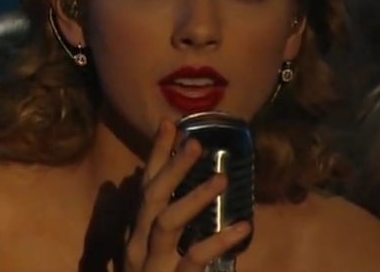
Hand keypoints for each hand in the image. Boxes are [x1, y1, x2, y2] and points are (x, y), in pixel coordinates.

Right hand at [124, 120, 251, 271]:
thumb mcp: (149, 250)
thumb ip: (155, 221)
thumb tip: (161, 184)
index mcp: (137, 230)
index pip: (146, 184)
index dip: (157, 154)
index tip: (169, 123)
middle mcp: (138, 242)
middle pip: (153, 196)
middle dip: (173, 167)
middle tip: (195, 143)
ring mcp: (152, 263)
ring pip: (168, 222)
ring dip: (195, 197)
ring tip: (222, 178)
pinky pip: (193, 258)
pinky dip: (218, 242)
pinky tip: (242, 227)